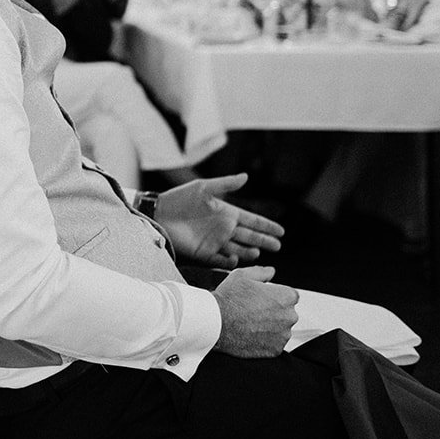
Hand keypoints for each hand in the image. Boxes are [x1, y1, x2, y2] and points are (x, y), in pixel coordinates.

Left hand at [157, 173, 283, 267]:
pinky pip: (220, 260)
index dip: (266, 226)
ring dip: (248, 252)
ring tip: (257, 253)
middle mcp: (223, 229)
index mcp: (226, 213)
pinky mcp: (203, 253)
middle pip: (249, 237)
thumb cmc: (179, 199)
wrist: (158, 213)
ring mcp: (214, 242)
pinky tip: (235, 260)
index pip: (251, 221)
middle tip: (278, 246)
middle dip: (264, 241)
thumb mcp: (203, 188)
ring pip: (238, 250)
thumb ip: (225, 184)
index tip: (281, 231)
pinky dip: (228, 262)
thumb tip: (246, 176)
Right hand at [212, 266, 297, 357]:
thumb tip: (271, 272)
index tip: (262, 299)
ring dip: (271, 327)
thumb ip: (262, 272)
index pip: (290, 296)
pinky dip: (265, 340)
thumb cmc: (229, 299)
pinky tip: (250, 333)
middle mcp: (289, 316)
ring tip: (250, 322)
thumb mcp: (242, 275)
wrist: (216, 323)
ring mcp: (283, 335)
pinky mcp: (275, 350)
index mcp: (286, 297)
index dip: (275, 296)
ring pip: (281, 329)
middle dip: (274, 311)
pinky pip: (274, 344)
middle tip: (253, 310)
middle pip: (287, 313)